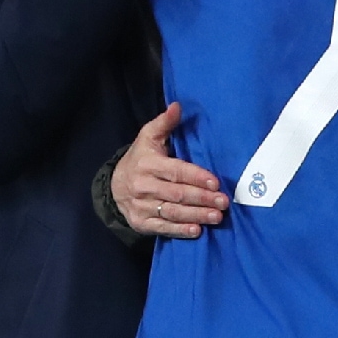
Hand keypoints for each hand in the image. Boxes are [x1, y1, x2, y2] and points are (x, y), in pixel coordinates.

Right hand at [112, 103, 228, 238]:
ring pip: (172, 212)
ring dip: (196, 215)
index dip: (196, 177)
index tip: (215, 182)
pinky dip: (179, 230)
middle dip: (202, 198)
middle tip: (223, 202)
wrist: (114, 185)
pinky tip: (196, 231)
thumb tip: (177, 106)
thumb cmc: (140, 158)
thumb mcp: (147, 137)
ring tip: (216, 217)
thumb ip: (164, 123)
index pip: (175, 171)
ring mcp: (141, 206)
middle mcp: (143, 186)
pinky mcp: (141, 222)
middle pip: (177, 194)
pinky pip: (162, 227)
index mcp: (147, 164)